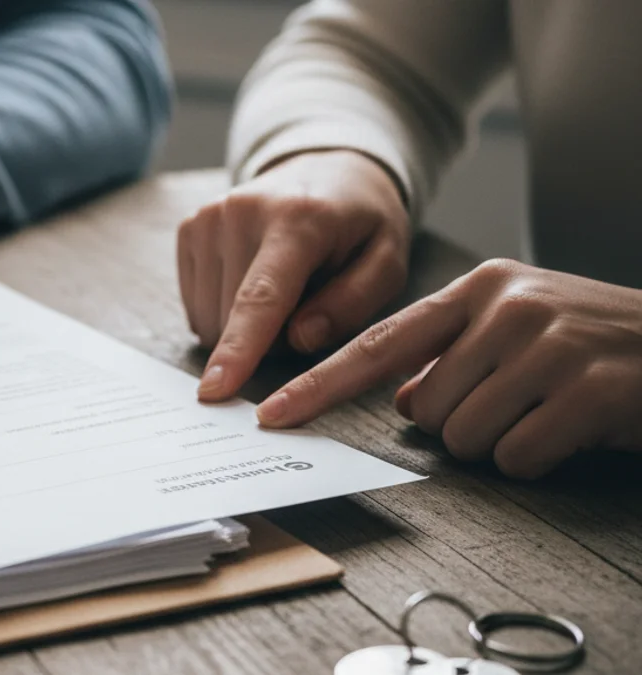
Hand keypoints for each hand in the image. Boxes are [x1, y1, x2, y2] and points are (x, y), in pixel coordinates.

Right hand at [178, 150, 409, 399]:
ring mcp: (208, 217)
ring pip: (208, 317)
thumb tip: (300, 337)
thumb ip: (353, 303)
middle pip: (232, 317)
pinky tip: (250, 285)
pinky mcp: (189, 228)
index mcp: (298, 220)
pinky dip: (222, 312)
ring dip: (243, 328)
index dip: (239, 349)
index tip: (215, 390)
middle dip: (267, 340)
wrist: (326, 169)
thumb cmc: (360, 225)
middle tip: (305, 310)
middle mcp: (242, 211)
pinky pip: (194, 304)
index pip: (261, 297)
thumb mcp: (386, 262)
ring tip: (281, 292)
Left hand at [257, 259, 641, 478]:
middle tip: (520, 403)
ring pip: (465, 437)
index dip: (319, 384)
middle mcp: (508, 307)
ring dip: (501, 442)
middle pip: (426, 409)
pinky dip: (538, 458)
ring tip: (548, 410)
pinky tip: (573, 429)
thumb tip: (404, 401)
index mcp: (479, 287)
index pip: (378, 344)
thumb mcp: (516, 328)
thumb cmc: (593, 341)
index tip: (270, 414)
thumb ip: (448, 356)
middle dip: (462, 424)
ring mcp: (551, 345)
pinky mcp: (590, 390)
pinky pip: (518, 457)